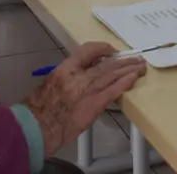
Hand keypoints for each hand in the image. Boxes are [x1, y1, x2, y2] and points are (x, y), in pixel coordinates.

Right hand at [21, 42, 146, 155]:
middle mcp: (79, 76)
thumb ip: (67, 77)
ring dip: (128, 70)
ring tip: (140, 67)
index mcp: (65, 69)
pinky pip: (113, 91)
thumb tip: (80, 74)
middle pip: (106, 64)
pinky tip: (133, 78)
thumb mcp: (49, 84)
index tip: (111, 51)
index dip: (103, 48)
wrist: (36, 127)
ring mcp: (88, 90)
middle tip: (135, 59)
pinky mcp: (94, 105)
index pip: (88, 50)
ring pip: (112, 75)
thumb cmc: (38, 108)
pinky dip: (124, 83)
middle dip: (122, 61)